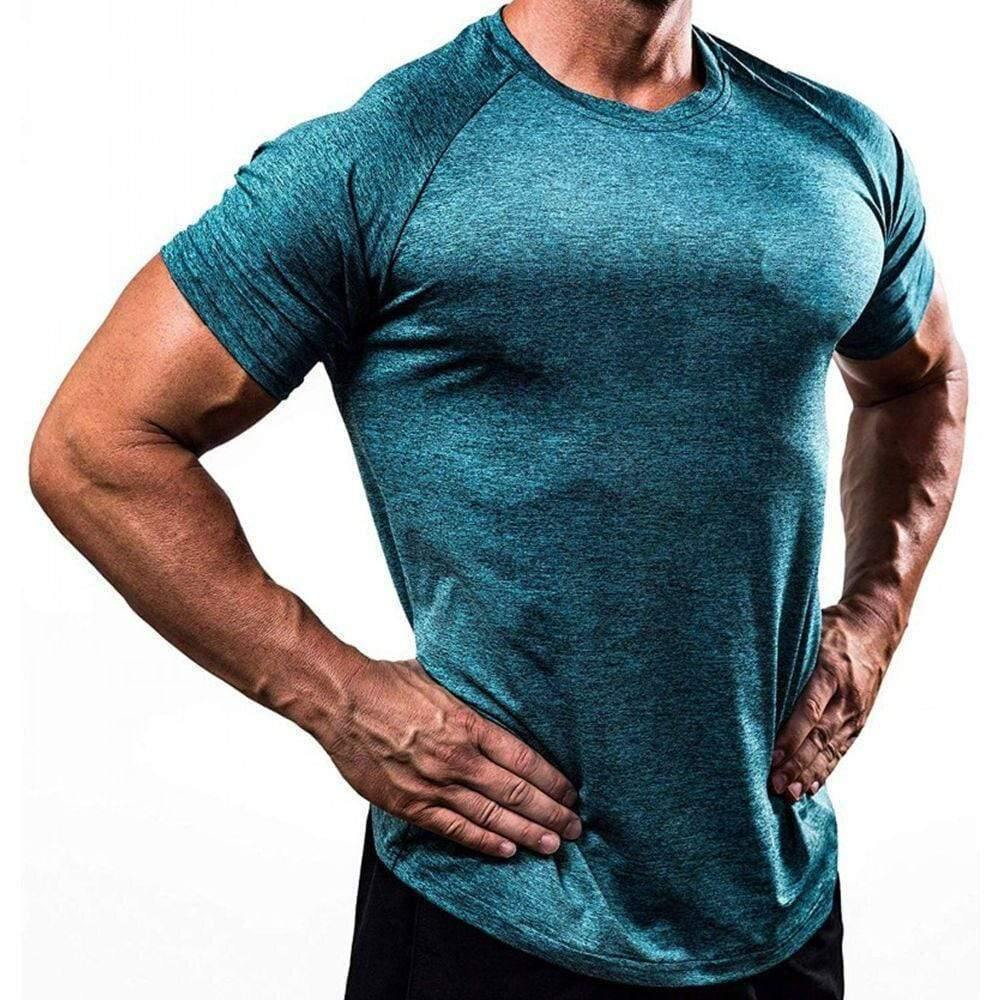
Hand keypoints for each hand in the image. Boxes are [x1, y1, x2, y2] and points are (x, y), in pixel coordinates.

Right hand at [324, 655, 580, 857]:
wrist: (341, 699)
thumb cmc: (388, 683)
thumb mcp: (441, 678)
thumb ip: (471, 700)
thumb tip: (497, 699)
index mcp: (468, 723)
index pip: (523, 759)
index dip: (551, 780)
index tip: (570, 792)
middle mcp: (456, 758)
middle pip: (516, 793)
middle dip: (550, 812)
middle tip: (575, 826)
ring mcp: (432, 784)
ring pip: (490, 816)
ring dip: (527, 833)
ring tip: (554, 844)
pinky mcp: (408, 803)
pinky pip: (454, 829)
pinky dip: (483, 842)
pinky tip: (507, 850)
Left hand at [770, 603, 893, 802]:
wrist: (876, 629)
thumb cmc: (832, 628)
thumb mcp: (809, 633)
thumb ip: (787, 656)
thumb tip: (750, 674)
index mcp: (830, 670)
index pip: (808, 709)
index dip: (790, 736)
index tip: (772, 755)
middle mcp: (846, 696)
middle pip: (819, 736)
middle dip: (796, 763)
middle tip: (775, 784)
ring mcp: (855, 712)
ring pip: (830, 748)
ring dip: (808, 773)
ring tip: (789, 794)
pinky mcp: (858, 722)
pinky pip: (840, 750)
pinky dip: (824, 770)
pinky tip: (808, 787)